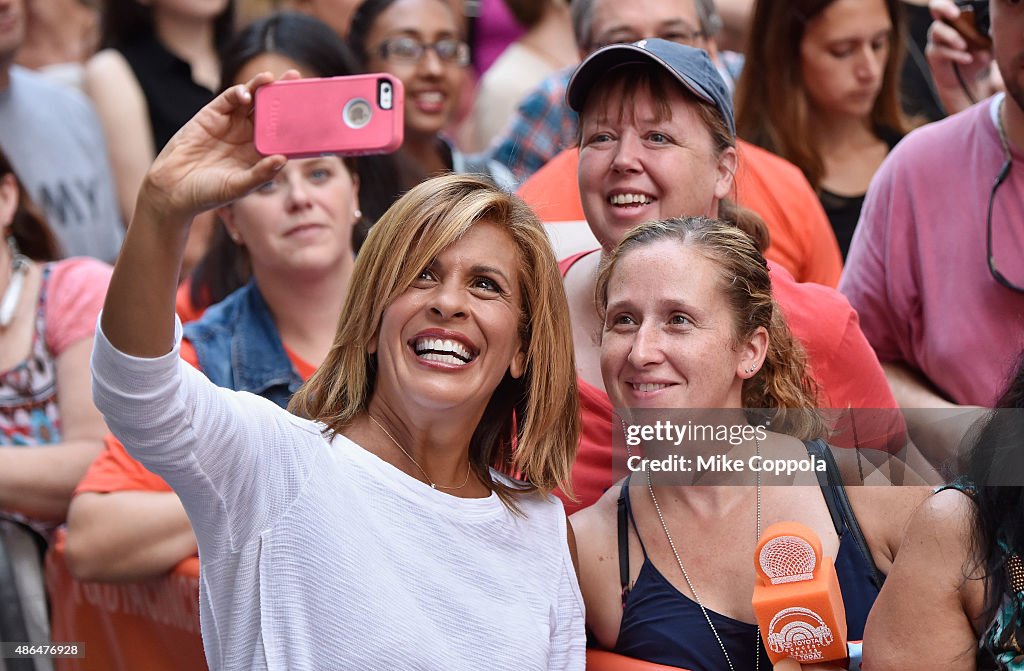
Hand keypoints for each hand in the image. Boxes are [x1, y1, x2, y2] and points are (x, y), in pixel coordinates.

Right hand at [138, 71, 292, 221]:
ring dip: (261, 87)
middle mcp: (247, 136)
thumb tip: (283, 160)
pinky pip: (227, 100)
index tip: (311, 109)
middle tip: (295, 77)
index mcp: (259, 154)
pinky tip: (246, 93)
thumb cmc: (208, 193)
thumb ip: (260, 174)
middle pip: (269, 111)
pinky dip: (237, 93)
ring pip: (250, 101)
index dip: (295, 120)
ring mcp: (230, 125)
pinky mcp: (211, 116)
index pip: (282, 133)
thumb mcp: (238, 187)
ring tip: (272, 79)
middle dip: (282, 94)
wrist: (173, 190)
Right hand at [926, 0, 994, 113]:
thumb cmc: (979, 54)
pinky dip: (955, 55)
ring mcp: (936, 39)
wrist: (968, 79)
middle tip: (956, 14)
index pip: (951, 2)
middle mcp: (944, 24)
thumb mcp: (989, 41)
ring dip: (951, 36)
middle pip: (936, 7)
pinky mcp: (933, 55)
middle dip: (944, 8)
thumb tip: (991, 27)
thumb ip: (989, 31)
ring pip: (937, 30)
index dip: (952, 1)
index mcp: (957, 17)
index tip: (965, 3)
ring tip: (964, 45)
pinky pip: (941, 51)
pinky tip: (968, 58)